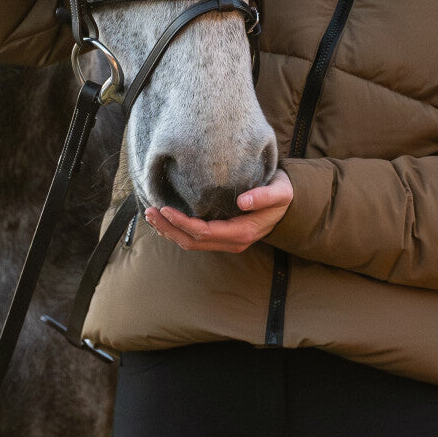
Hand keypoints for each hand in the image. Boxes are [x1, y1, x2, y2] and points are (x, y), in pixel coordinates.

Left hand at [145, 171, 293, 252]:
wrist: (288, 205)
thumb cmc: (282, 195)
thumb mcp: (279, 192)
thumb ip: (264, 196)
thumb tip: (242, 201)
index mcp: (242, 233)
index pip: (204, 232)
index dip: (183, 223)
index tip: (165, 209)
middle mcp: (232, 242)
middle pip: (192, 242)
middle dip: (169, 228)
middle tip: (149, 212)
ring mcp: (226, 243)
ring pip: (191, 243)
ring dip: (169, 232)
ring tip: (150, 216)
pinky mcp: (222, 237)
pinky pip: (195, 240)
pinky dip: (177, 231)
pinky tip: (165, 221)